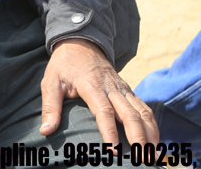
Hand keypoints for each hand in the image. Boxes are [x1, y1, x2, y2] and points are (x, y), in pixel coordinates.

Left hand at [40, 38, 157, 146]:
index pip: (104, 111)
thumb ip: (50, 106)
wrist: (80, 43)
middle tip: (143, 158)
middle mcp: (112, 88)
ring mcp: (122, 89)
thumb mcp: (51, 82)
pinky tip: (155, 141)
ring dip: (150, 133)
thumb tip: (46, 131)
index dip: (110, 132)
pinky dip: (152, 125)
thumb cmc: (64, 65)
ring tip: (154, 155)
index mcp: (92, 86)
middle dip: (138, 138)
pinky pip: (144, 108)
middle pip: (129, 114)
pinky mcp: (128, 91)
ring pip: (141, 111)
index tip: (114, 151)